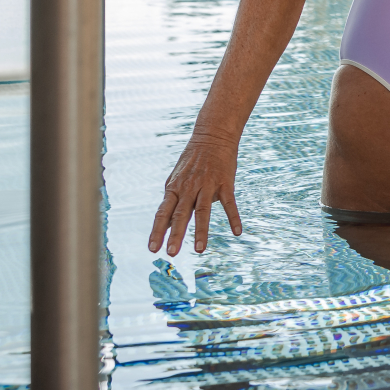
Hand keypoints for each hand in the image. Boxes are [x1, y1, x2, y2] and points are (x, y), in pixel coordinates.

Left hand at [149, 131, 243, 254]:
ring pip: (203, 211)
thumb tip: (163, 225)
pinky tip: (237, 232)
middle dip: (175, 234)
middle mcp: (189, 188)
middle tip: (171, 253)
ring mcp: (208, 185)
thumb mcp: (176, 179)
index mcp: (174, 188)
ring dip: (201, 231)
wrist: (213, 136)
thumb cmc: (192, 162)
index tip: (152, 249)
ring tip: (199, 250)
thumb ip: (171, 202)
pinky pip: (229, 203)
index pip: (162, 212)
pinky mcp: (226, 183)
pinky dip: (234, 218)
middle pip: (180, 214)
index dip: (157, 231)